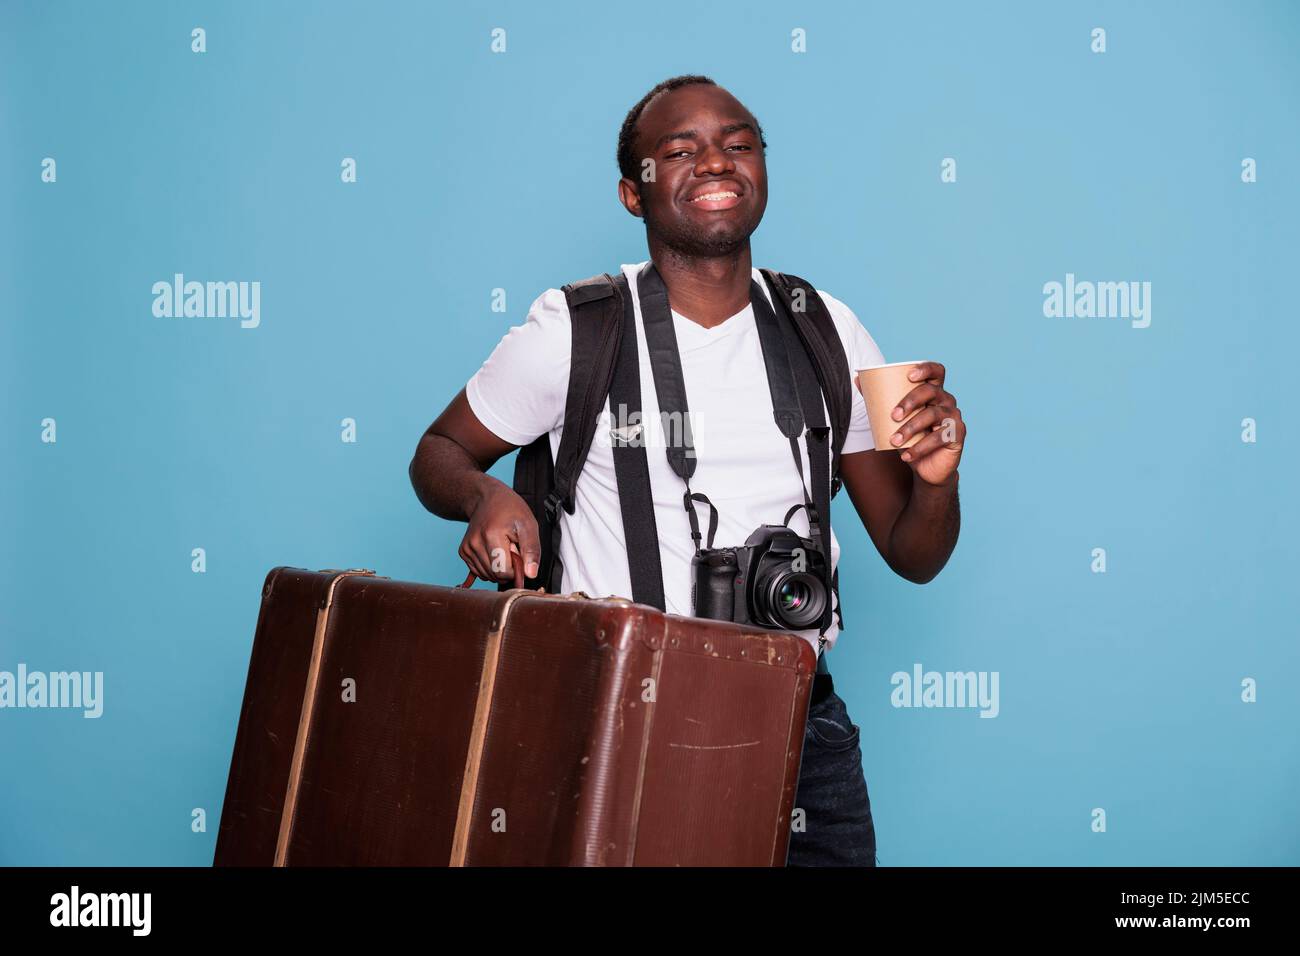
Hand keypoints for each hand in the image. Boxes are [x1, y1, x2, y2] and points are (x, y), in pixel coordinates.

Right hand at [459, 480, 541, 582]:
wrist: (487, 499)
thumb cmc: (510, 509)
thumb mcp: (528, 525)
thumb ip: (531, 550)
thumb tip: (530, 574)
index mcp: (491, 535)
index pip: (503, 572)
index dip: (516, 568)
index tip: (518, 551)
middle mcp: (474, 543)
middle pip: (494, 575)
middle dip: (507, 567)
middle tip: (511, 547)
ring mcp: (467, 548)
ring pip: (486, 576)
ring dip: (498, 567)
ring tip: (502, 547)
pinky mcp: (463, 552)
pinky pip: (479, 571)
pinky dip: (489, 567)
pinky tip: (493, 551)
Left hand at [888, 361, 965, 487]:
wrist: (926, 466)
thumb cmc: (911, 438)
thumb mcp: (894, 419)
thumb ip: (878, 399)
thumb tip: (857, 379)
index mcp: (933, 391)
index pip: (936, 371)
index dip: (925, 369)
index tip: (909, 375)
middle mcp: (946, 400)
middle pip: (931, 391)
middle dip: (910, 401)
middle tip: (893, 415)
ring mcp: (953, 417)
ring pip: (933, 415)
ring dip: (911, 428)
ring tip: (895, 441)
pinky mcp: (957, 435)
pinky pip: (939, 438)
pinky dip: (920, 448)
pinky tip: (907, 455)